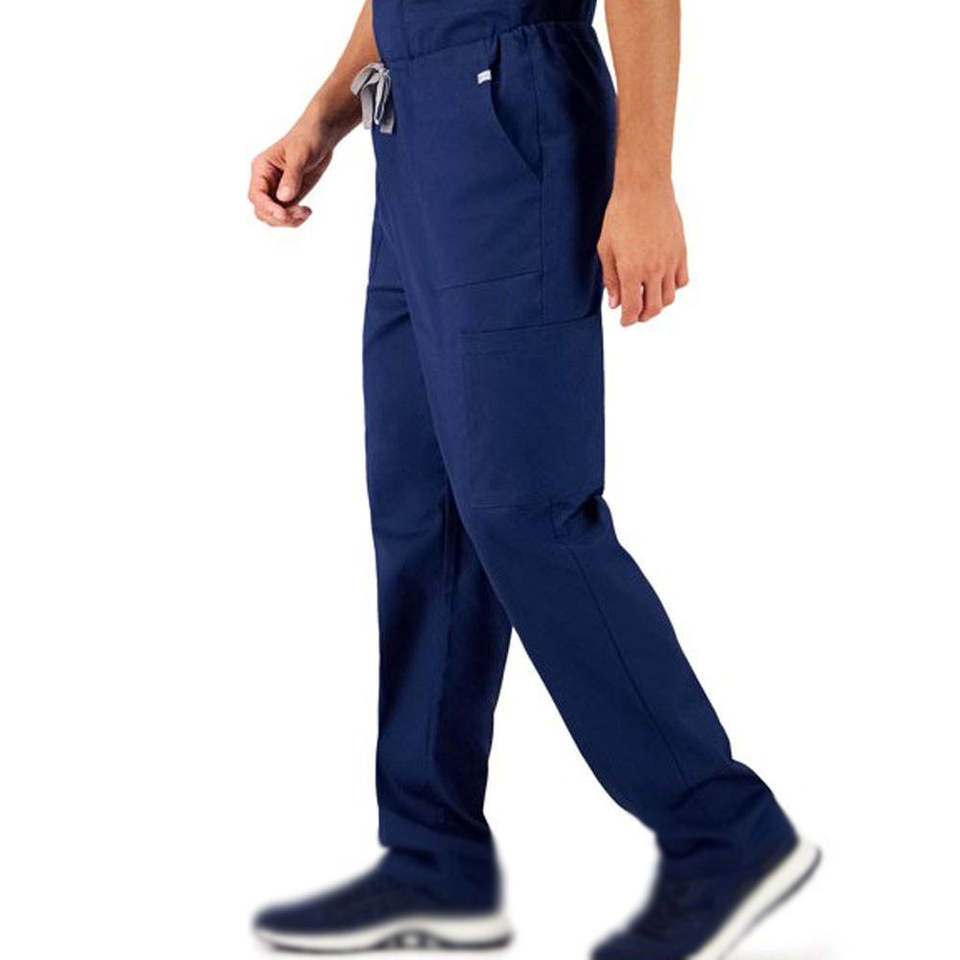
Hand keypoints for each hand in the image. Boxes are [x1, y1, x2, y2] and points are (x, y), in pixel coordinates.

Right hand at [248, 113, 338, 227]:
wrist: (321, 137)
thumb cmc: (307, 138)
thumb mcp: (299, 155)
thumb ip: (291, 176)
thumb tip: (283, 198)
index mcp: (261, 169)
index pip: (256, 195)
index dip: (267, 208)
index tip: (283, 214)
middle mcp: (266, 182)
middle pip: (262, 211)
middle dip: (279, 217)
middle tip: (299, 213)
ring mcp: (277, 191)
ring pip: (273, 217)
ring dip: (288, 221)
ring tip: (305, 212)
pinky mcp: (289, 197)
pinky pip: (286, 216)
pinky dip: (295, 219)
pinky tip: (307, 212)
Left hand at [598, 179, 688, 324]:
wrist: (645, 188)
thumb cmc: (620, 214)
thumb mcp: (605, 248)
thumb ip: (610, 279)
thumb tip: (614, 304)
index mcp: (632, 271)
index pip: (632, 309)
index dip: (628, 320)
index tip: (624, 322)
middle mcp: (654, 270)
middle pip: (653, 308)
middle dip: (642, 317)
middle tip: (635, 315)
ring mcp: (670, 261)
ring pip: (669, 298)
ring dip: (658, 305)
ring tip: (648, 300)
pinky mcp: (681, 251)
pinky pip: (682, 280)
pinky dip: (673, 288)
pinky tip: (662, 283)